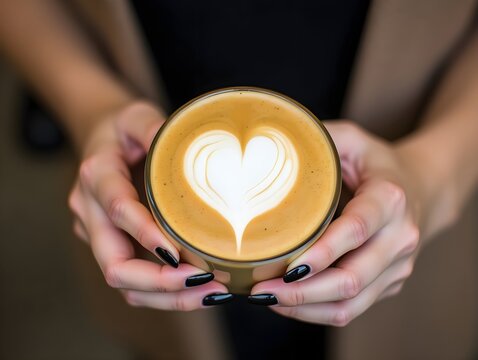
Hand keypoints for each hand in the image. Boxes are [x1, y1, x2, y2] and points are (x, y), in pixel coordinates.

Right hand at [68, 101, 230, 309]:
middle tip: (204, 282)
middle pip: (114, 264)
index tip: (179, 252)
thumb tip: (188, 145)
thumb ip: (154, 127)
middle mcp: (89, 209)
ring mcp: (95, 232)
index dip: (145, 233)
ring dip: (165, 296)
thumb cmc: (122, 127)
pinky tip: (196, 291)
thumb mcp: (137, 115)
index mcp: (97, 174)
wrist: (100, 138)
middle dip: (159, 281)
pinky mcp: (109, 244)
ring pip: (123, 282)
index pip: (117, 210)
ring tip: (209, 293)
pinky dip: (162, 293)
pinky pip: (131, 281)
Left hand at [250, 121, 423, 325]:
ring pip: (351, 303)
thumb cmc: (373, 163)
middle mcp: (400, 237)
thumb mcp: (349, 139)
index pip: (355, 230)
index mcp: (389, 198)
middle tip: (262, 288)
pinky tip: (289, 302)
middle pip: (351, 278)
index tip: (286, 266)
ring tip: (268, 299)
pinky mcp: (389, 283)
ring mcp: (398, 266)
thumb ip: (314, 139)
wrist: (420, 188)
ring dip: (306, 307)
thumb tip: (261, 147)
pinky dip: (318, 312)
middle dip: (302, 290)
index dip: (322, 252)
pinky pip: (353, 308)